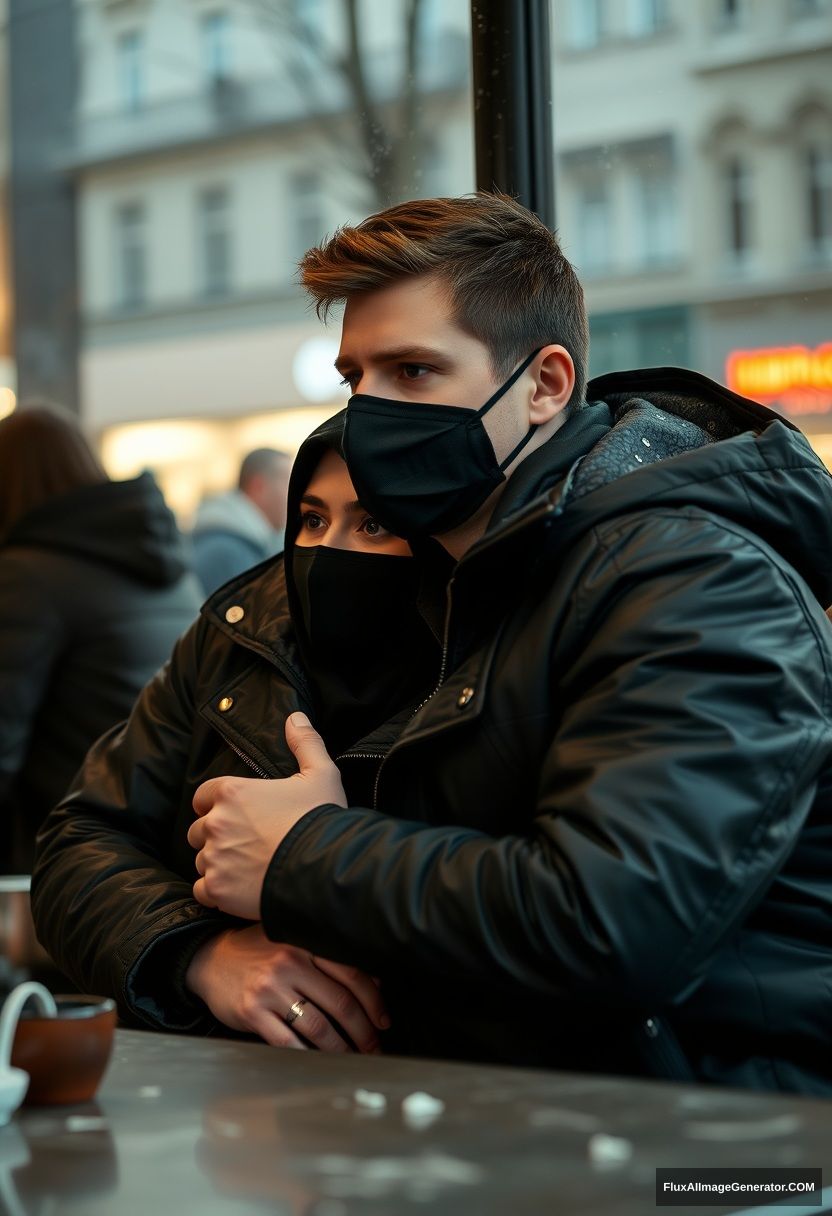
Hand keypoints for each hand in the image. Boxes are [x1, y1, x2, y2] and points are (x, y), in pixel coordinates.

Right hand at [185, 924, 387, 1051]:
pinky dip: (308, 1055)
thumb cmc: (259, 953)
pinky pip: (288, 1041)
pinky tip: (320, 1061)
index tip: (384, 1020)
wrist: (211, 959)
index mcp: (305, 942)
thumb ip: (328, 958)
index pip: (351, 974)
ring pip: (318, 1026)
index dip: (374, 1001)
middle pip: (340, 1002)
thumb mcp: (293, 943)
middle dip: (363, 1030)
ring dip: (341, 1048)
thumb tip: (375, 983)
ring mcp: (270, 987)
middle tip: (374, 1046)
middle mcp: (290, 962)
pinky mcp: (252, 1011)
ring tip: (352, 1057)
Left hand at [189, 712, 345, 918]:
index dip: (216, 805)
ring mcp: (214, 858)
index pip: (203, 797)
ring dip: (218, 865)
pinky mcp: (218, 890)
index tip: (236, 815)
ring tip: (247, 869)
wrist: (325, 868)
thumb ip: (305, 743)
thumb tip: (295, 717)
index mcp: (232, 792)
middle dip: (217, 837)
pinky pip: (202, 890)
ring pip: (201, 861)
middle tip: (245, 845)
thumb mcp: (321, 773)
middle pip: (199, 831)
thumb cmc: (321, 819)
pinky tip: (239, 890)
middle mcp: (216, 823)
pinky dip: (216, 892)